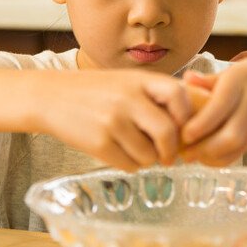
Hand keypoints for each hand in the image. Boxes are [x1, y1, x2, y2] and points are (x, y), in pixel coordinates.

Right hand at [41, 71, 204, 170]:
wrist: (51, 97)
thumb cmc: (96, 91)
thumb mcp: (128, 82)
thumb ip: (157, 95)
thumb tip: (194, 121)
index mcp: (139, 80)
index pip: (179, 96)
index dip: (187, 116)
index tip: (185, 129)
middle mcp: (128, 99)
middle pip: (167, 133)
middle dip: (172, 150)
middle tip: (169, 156)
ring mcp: (112, 121)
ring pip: (150, 155)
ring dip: (149, 159)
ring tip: (138, 150)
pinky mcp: (99, 143)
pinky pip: (130, 165)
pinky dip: (132, 165)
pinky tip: (122, 154)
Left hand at [178, 54, 246, 165]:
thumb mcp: (241, 69)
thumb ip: (212, 80)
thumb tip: (185, 81)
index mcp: (242, 79)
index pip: (217, 108)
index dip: (198, 126)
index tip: (183, 134)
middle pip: (229, 135)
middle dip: (204, 149)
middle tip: (184, 152)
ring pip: (237, 147)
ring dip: (213, 157)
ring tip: (194, 156)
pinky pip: (243, 151)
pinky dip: (225, 157)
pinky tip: (210, 156)